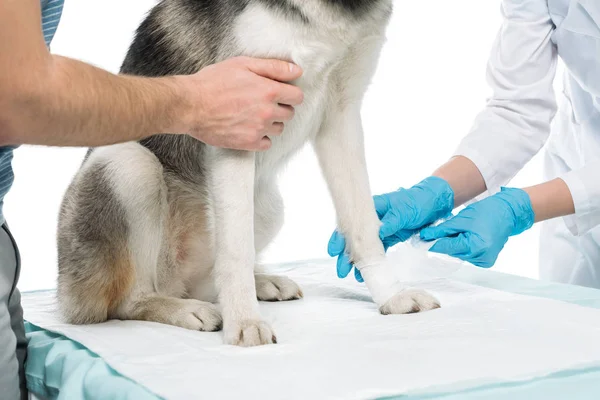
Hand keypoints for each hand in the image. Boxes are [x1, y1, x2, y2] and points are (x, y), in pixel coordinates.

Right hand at [179, 56, 303, 150]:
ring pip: (279, 129)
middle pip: (289, 113)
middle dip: (281, 107)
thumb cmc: (213, 82)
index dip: (290, 93)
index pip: (297, 97)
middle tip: (263, 102)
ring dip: (271, 122)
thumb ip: (273, 67)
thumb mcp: (243, 64)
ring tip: (254, 115)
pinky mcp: (248, 143)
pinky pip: (267, 143)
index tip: (281, 93)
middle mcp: (267, 111)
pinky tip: (250, 128)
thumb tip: (297, 72)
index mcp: (269, 91)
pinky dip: (262, 137)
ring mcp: (258, 129)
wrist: (190, 105)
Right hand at [327, 176, 454, 281]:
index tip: (333, 251)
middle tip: (341, 271)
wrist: (435, 202)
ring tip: (352, 276)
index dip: (339, 236)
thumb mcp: (405, 210)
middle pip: (353, 237)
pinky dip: (371, 262)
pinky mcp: (388, 238)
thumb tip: (381, 232)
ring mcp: (379, 229)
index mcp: (372, 208)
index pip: (349, 222)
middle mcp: (372, 219)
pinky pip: (376, 251)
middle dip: (345, 255)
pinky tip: (366, 273)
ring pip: (363, 246)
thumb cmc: (418, 201)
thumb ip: (392, 221)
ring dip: (356, 261)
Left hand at [420, 187, 534, 267]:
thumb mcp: (461, 219)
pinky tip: (467, 237)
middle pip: (451, 252)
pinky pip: (467, 255)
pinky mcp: (485, 262)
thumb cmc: (487, 212)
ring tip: (459, 231)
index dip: (432, 243)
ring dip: (454, 244)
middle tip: (436, 232)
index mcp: (475, 247)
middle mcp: (480, 258)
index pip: (446, 248)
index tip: (420, 241)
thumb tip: (425, 236)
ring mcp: (484, 262)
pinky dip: (463, 247)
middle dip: (443, 242)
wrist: (509, 213)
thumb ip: (442, 230)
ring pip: (458, 254)